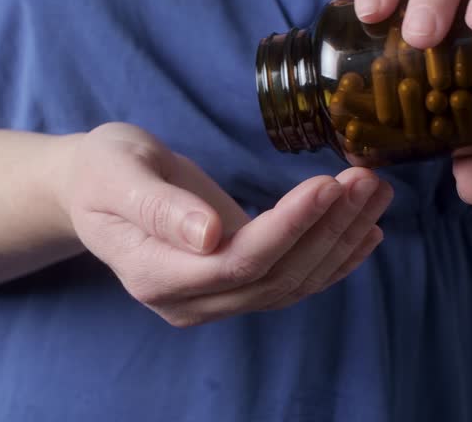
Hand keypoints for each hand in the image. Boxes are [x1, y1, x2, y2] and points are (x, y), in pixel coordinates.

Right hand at [57, 123, 392, 326]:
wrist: (95, 189)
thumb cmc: (102, 171)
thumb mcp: (117, 173)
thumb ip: (157, 207)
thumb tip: (208, 236)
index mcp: (155, 274)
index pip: (238, 262)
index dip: (289, 229)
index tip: (329, 185)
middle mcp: (189, 300)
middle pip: (275, 276)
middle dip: (328, 228)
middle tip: (366, 179)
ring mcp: (213, 299)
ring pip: (292, 281)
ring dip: (341, 239)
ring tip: (376, 192)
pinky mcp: (234, 284)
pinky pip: (291, 281)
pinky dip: (334, 259)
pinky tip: (367, 233)